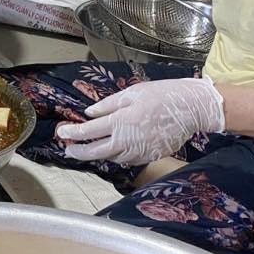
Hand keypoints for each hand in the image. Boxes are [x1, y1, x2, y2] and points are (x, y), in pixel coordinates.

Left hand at [55, 77, 225, 165]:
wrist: (192, 108)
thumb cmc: (162, 95)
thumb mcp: (131, 93)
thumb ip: (108, 105)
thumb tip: (89, 113)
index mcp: (120, 121)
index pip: (88, 131)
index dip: (72, 132)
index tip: (61, 131)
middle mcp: (127, 140)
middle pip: (95, 152)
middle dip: (78, 151)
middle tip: (68, 148)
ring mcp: (139, 151)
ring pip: (111, 158)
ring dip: (97, 154)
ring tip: (87, 148)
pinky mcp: (150, 156)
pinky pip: (127, 160)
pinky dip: (116, 155)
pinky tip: (112, 148)